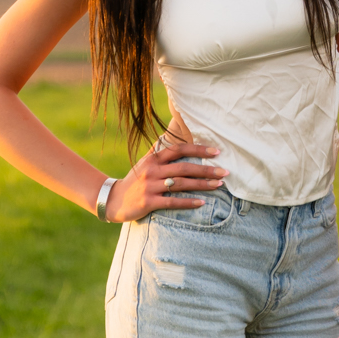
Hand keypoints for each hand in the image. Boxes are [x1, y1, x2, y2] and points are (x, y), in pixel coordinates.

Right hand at [104, 133, 227, 221]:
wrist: (113, 200)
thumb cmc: (134, 180)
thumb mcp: (144, 163)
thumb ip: (158, 151)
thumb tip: (171, 135)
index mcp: (153, 158)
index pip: (178, 149)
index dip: (198, 149)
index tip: (216, 152)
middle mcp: (152, 170)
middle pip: (184, 167)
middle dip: (207, 169)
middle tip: (225, 172)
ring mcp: (150, 186)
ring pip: (181, 184)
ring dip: (202, 185)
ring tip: (219, 185)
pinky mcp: (148, 202)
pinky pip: (172, 202)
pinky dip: (188, 202)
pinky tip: (202, 203)